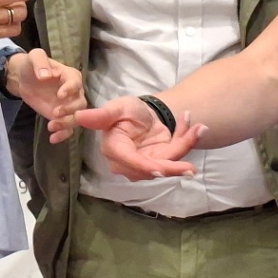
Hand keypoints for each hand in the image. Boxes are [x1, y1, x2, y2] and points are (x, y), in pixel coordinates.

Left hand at [4, 49, 85, 143]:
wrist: (24, 79)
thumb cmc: (32, 65)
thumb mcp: (34, 57)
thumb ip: (40, 62)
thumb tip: (45, 75)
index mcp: (70, 76)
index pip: (76, 83)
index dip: (70, 90)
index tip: (60, 95)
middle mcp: (74, 92)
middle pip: (80, 103)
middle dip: (70, 110)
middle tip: (55, 113)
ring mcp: (69, 106)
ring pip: (76, 117)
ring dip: (67, 124)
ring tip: (51, 126)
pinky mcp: (62, 117)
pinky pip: (68, 128)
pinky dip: (63, 134)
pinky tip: (53, 138)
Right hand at [76, 97, 204, 179]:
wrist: (142, 115)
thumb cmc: (125, 111)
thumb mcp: (116, 108)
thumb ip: (102, 115)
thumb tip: (78, 115)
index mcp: (115, 150)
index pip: (130, 161)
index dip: (146, 166)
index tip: (162, 169)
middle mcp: (129, 164)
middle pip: (154, 167)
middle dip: (176, 159)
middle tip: (192, 163)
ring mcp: (147, 166)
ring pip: (170, 162)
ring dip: (186, 143)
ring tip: (199, 127)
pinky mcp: (162, 162)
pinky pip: (178, 155)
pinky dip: (189, 140)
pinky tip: (198, 127)